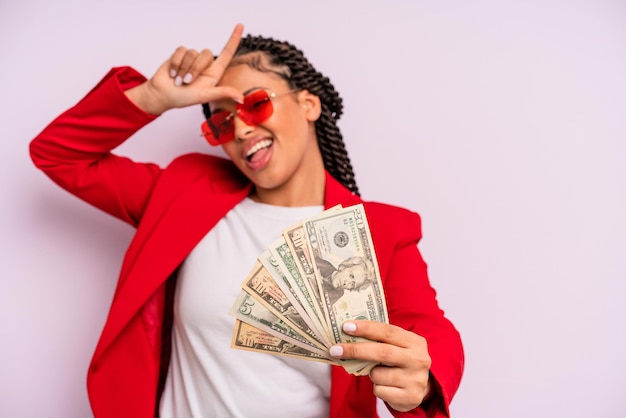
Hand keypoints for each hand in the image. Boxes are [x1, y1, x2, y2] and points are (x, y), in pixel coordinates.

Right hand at [125, 23, 244, 114]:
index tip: (241, 26)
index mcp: (214, 73)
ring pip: (192, 53)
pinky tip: (172, 73)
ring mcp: (192, 58)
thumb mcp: (205, 96)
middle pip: (206, 54)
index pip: (227, 53)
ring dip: (184, 68)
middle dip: (195, 69)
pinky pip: (181, 50)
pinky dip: (176, 63)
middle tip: (187, 83)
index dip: (234, 39)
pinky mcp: (180, 54)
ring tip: (178, 80)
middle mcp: (205, 64)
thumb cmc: (184, 98)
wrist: (163, 95)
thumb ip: (222, 93)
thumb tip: (241, 98)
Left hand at [329, 320, 431, 411]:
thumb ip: (379, 341)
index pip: (388, 331)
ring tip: (380, 373)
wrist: (421, 388)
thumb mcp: (397, 347)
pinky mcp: (410, 397)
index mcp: (415, 342)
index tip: (346, 326)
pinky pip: (379, 391)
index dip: (366, 328)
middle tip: (335, 349)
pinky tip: (386, 386)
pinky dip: (376, 388)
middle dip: (355, 350)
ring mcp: (416, 379)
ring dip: (370, 374)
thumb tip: (348, 334)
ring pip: (377, 374)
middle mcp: (418, 360)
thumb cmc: (400, 362)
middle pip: (382, 352)